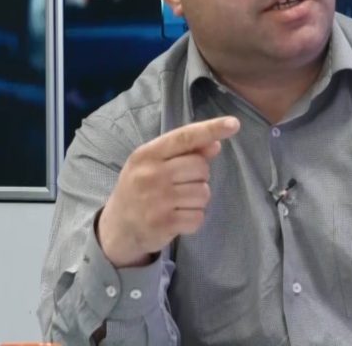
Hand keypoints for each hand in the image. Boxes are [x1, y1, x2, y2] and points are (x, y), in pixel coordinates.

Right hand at [97, 116, 240, 266]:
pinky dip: (193, 218)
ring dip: (197, 199)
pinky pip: (198, 217)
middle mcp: (150, 174)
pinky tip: (177, 217)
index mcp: (147, 154)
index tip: (234, 124)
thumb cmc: (140, 188)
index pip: (184, 137)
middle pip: (201, 166)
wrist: (117, 227)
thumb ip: (184, 152)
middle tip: (182, 184)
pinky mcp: (164, 224)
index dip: (211, 129)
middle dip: (199, 176)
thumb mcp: (154, 164)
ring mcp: (157, 200)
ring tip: (178, 202)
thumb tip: (216, 144)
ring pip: (203, 192)